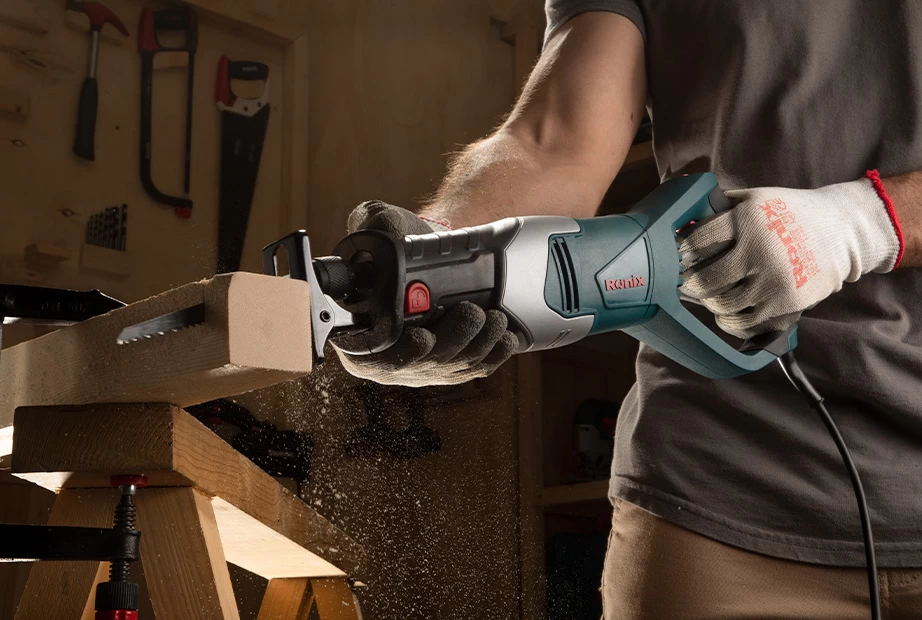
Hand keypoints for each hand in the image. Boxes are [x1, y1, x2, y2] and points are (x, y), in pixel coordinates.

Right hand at [335, 201, 519, 386]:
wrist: (436, 251)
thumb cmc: (404, 241)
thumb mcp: (382, 222)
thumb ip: (372, 220)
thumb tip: (378, 230)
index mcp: (361, 334)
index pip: (374, 359)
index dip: (399, 356)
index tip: (424, 338)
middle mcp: (391, 355)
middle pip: (422, 366)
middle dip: (453, 342)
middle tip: (472, 313)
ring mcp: (425, 363)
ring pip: (453, 368)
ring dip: (478, 346)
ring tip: (494, 318)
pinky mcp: (454, 364)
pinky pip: (475, 369)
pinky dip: (493, 355)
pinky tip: (505, 338)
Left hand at [679, 173, 901, 338]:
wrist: (842, 230)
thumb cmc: (790, 213)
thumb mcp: (756, 198)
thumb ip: (720, 207)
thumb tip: (680, 224)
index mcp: (748, 220)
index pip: (697, 242)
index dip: (682, 253)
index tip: (681, 258)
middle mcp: (759, 251)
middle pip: (705, 279)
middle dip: (690, 283)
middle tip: (688, 282)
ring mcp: (773, 280)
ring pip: (721, 304)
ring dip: (710, 302)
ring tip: (710, 296)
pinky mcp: (785, 303)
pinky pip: (743, 323)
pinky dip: (728, 321)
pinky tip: (726, 313)